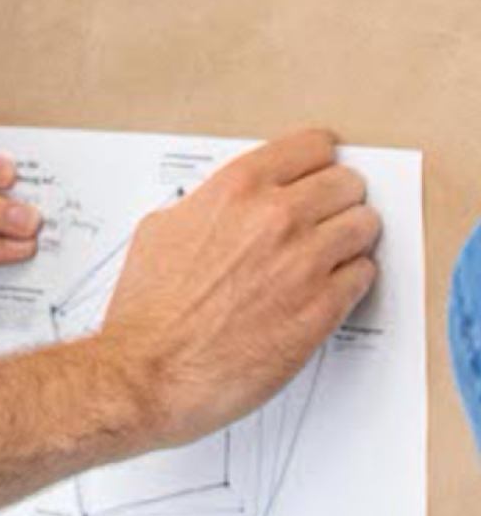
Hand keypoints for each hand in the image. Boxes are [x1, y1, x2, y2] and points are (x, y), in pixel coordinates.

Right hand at [95, 127, 379, 448]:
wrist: (151, 369)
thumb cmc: (149, 309)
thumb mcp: (161, 229)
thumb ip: (206, 207)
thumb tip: (223, 207)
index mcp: (235, 190)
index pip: (309, 147)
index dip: (317, 158)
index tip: (320, 166)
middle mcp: (276, 218)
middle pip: (347, 183)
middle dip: (339, 197)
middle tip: (329, 212)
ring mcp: (305, 264)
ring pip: (365, 226)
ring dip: (351, 237)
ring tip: (332, 251)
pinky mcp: (322, 310)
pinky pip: (364, 276)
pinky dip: (351, 278)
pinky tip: (327, 285)